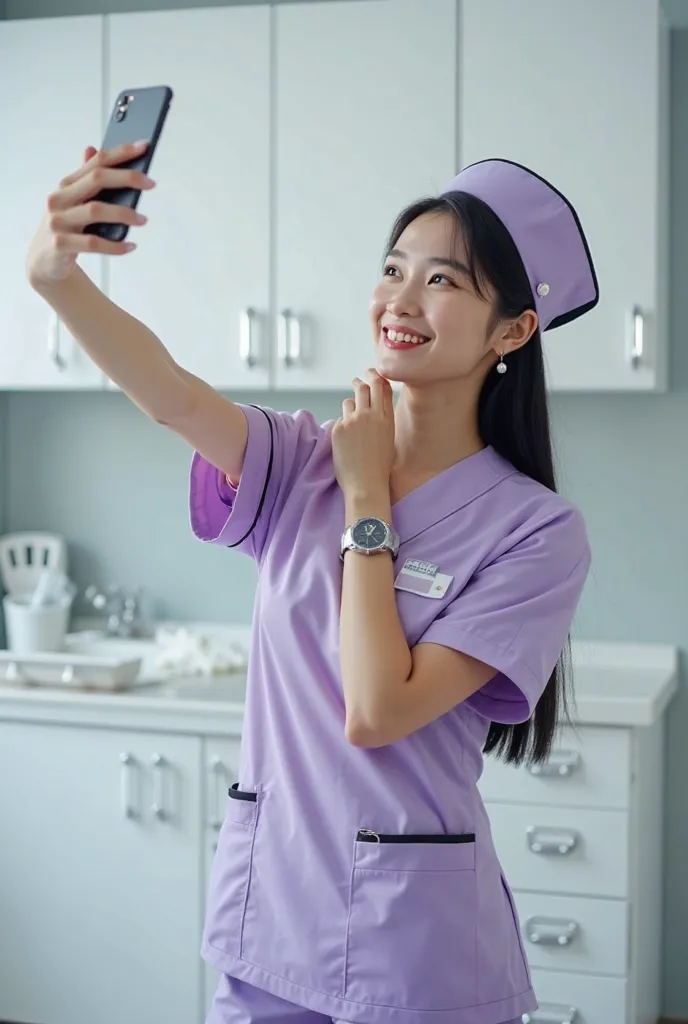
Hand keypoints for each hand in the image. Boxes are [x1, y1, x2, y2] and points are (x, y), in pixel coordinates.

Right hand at [26, 141, 155, 287]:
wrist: (44, 261)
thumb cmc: (65, 227)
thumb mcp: (72, 201)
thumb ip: (84, 177)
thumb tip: (92, 148)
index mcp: (66, 185)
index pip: (96, 162)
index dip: (121, 153)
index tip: (144, 147)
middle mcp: (59, 199)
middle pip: (96, 179)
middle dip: (126, 178)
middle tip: (151, 183)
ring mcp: (58, 222)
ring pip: (96, 211)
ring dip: (124, 214)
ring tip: (143, 219)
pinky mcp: (60, 245)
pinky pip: (93, 243)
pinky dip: (115, 246)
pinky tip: (130, 246)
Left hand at [332, 369, 394, 499]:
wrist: (366, 484)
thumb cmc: (379, 466)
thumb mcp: (388, 438)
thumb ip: (383, 418)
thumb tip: (375, 403)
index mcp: (386, 418)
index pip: (382, 387)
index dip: (376, 377)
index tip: (371, 373)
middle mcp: (370, 415)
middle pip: (365, 387)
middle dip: (361, 382)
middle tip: (357, 381)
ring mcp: (353, 421)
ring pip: (349, 401)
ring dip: (351, 406)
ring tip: (353, 422)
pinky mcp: (339, 429)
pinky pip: (340, 418)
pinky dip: (343, 425)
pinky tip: (347, 441)